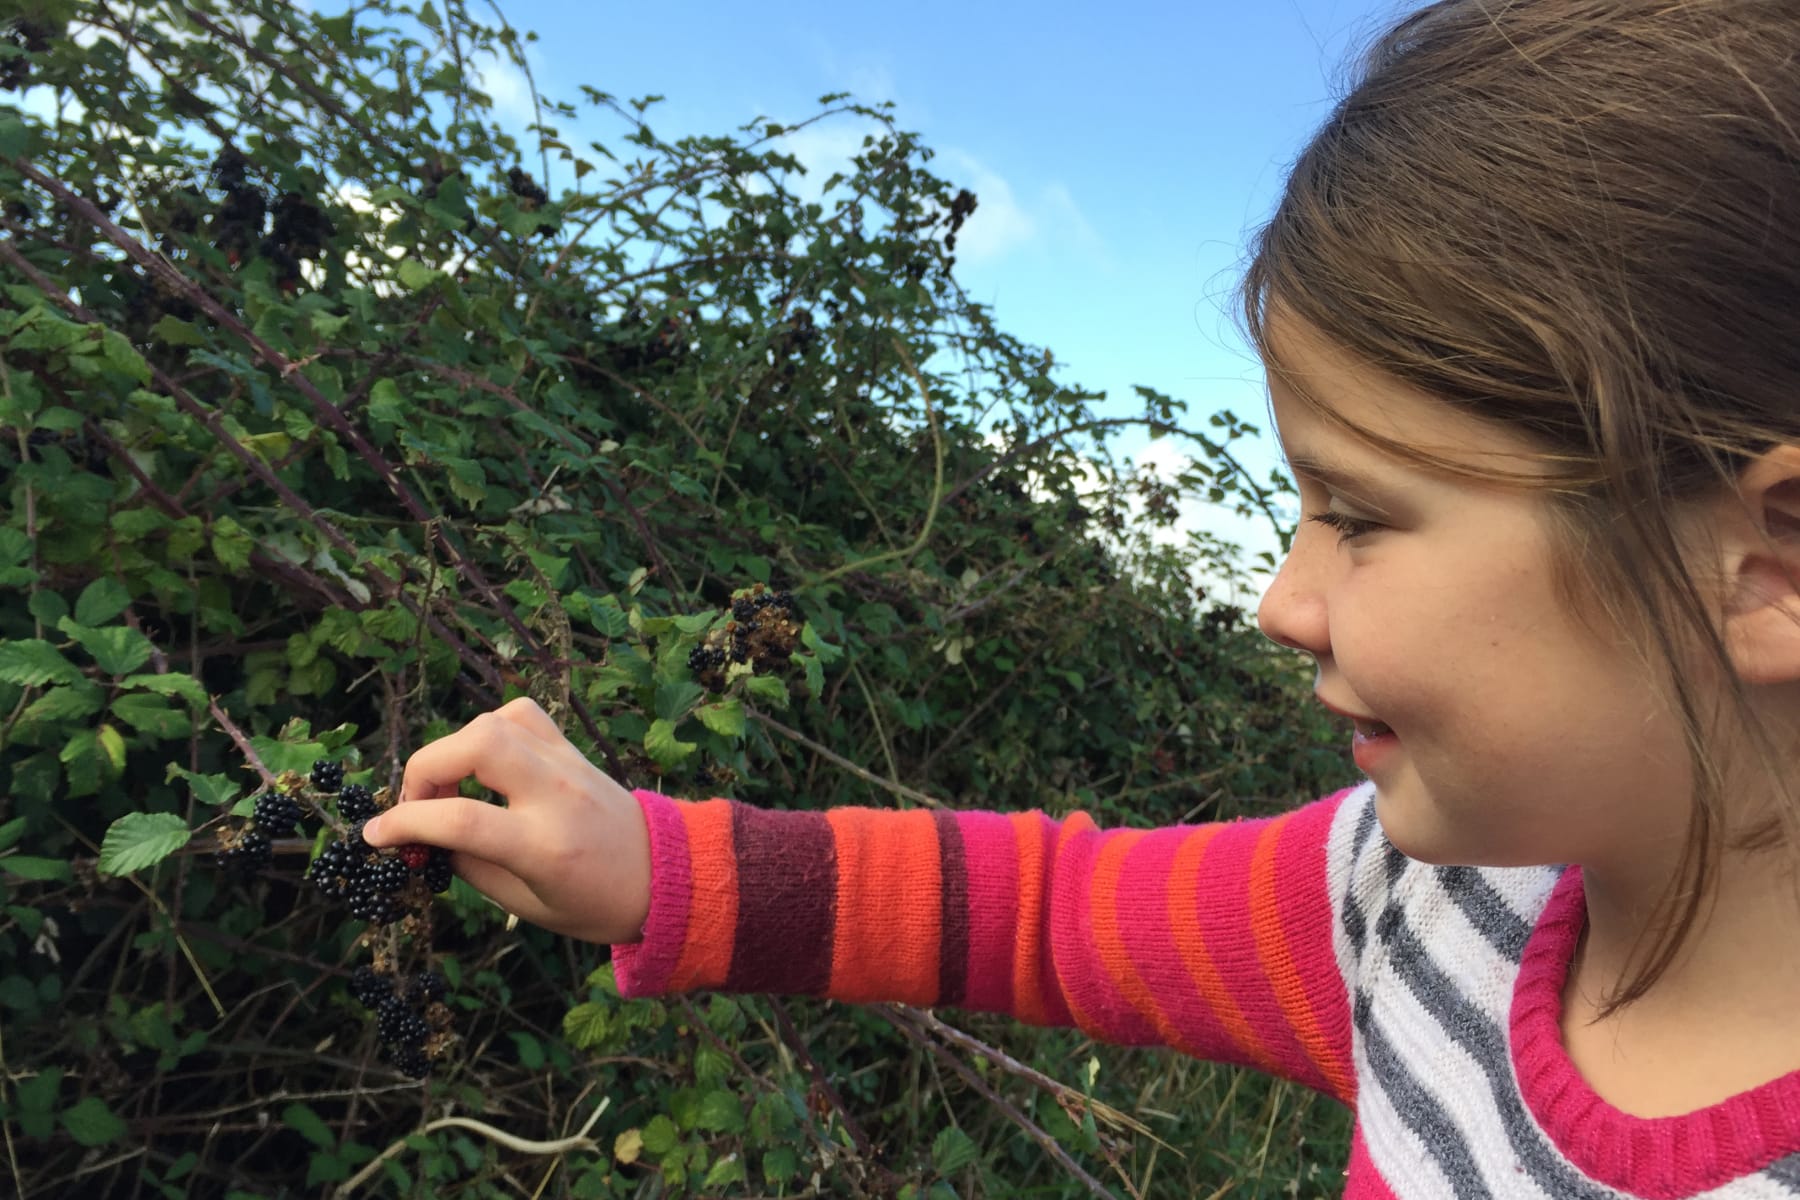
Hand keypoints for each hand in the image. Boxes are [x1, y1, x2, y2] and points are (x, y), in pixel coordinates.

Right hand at [361, 697, 651, 944]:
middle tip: (416, 807)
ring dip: (453, 749)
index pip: (458, 820)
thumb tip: (425, 838)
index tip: (374, 837)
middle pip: (476, 744)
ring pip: (495, 722)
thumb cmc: (597, 905)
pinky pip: (522, 717)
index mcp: (544, 845)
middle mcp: (556, 794)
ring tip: (446, 789)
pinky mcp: (574, 751)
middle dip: (423, 769)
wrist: (667, 877)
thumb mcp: (527, 905)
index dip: (403, 824)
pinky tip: (483, 765)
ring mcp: (568, 765)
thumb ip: (471, 866)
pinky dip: (489, 731)